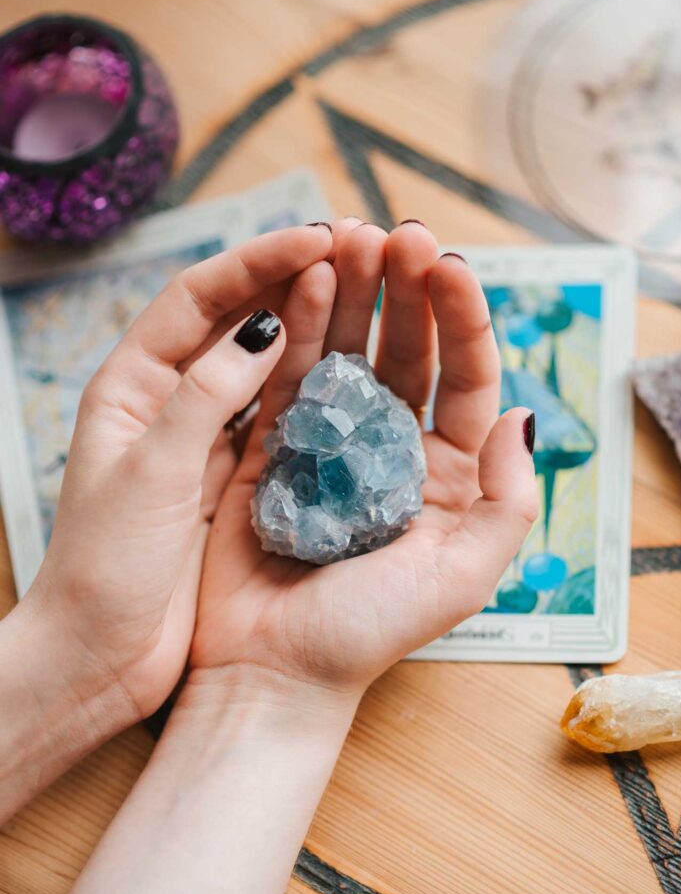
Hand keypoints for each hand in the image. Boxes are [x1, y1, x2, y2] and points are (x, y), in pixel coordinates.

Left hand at [19, 224, 334, 727]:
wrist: (101, 654)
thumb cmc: (107, 566)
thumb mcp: (153, 472)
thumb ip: (206, 396)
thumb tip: (265, 327)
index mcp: (131, 385)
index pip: (197, 298)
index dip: (257, 261)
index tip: (318, 239)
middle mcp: (169, 400)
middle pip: (233, 319)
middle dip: (289, 278)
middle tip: (355, 248)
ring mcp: (203, 437)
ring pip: (262, 363)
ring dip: (309, 324)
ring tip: (365, 286)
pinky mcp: (231, 476)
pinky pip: (278, 416)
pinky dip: (311, 386)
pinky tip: (354, 362)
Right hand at [190, 222, 538, 709]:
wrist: (271, 673)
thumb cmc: (365, 633)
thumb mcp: (461, 577)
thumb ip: (505, 501)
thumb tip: (522, 418)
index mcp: (447, 475)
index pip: (465, 379)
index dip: (462, 318)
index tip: (447, 264)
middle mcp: (392, 450)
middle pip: (408, 351)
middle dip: (405, 290)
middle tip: (397, 233)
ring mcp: (329, 443)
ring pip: (347, 349)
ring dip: (351, 292)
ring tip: (349, 234)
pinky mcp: (272, 445)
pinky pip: (287, 374)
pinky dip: (293, 326)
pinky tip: (301, 279)